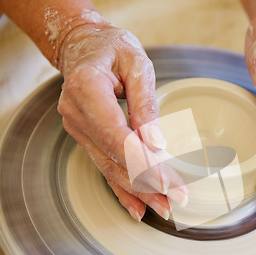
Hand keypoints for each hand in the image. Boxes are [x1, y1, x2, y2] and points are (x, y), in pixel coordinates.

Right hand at [57, 20, 186, 220]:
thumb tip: (156, 144)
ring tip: (166, 208)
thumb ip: (146, 104)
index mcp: (86, 90)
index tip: (170, 183)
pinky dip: (122, 190)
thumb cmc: (112, 48)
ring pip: (110, 168)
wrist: (82, 45)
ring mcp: (78, 129)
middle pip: (115, 159)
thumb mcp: (137, 64)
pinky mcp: (86, 138)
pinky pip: (105, 167)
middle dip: (148, 184)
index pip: (117, 137)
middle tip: (179, 199)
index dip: (144, 164)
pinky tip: (139, 210)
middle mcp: (76, 115)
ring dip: (139, 192)